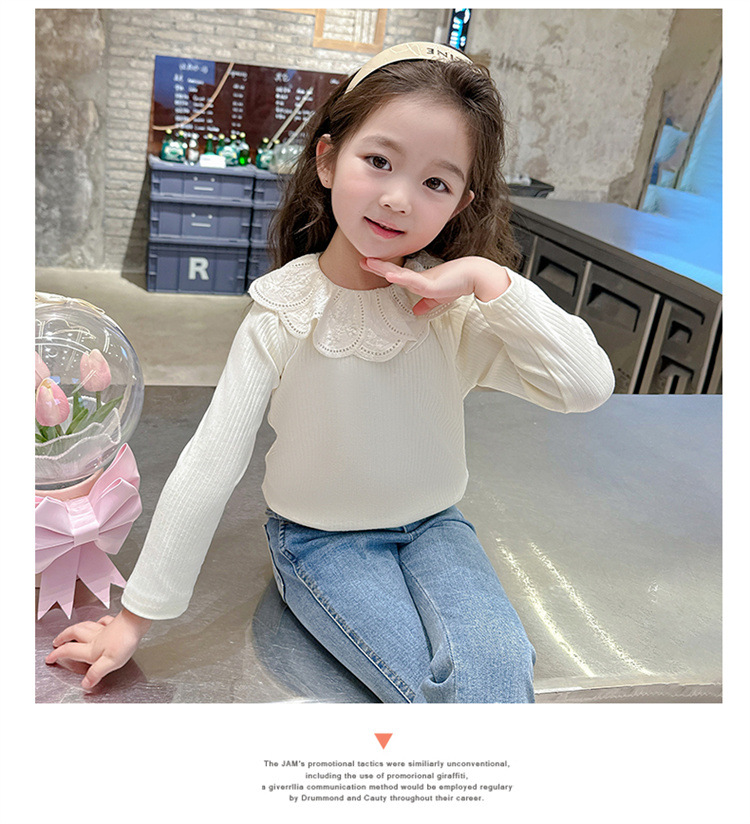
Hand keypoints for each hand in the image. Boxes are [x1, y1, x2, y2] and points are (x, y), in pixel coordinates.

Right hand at [46, 608, 151, 690]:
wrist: (136, 622)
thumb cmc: (125, 641)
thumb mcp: (110, 663)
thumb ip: (96, 673)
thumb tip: (85, 683)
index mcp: (92, 649)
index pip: (70, 651)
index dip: (58, 654)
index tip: (49, 658)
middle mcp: (96, 637)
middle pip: (74, 634)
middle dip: (63, 637)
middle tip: (56, 641)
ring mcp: (105, 629)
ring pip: (85, 626)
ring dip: (75, 628)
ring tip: (71, 631)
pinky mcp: (115, 623)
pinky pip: (103, 621)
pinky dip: (98, 622)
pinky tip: (99, 623)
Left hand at [361, 256, 510, 314]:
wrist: (475, 276)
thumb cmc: (458, 283)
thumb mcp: (437, 297)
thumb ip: (425, 304)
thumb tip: (416, 311)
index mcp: (419, 280)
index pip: (396, 274)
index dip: (382, 269)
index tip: (368, 263)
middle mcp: (419, 278)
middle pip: (393, 271)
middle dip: (377, 266)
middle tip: (362, 259)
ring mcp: (424, 280)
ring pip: (399, 274)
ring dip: (384, 268)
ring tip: (369, 263)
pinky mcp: (430, 285)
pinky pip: (413, 282)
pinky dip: (401, 278)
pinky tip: (390, 275)